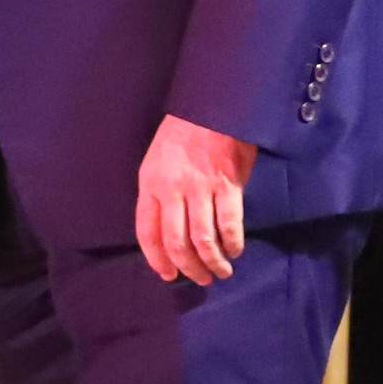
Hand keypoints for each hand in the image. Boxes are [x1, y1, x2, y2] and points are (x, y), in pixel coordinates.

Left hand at [133, 113, 258, 286]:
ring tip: (220, 271)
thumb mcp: (157, 161)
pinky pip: (229, 224)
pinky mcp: (226, 184)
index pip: (147, 232)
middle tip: (200, 278)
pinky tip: (235, 250)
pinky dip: (232, 243)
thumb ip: (161, 194)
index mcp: (150, 184)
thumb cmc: (183, 133)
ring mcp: (199, 187)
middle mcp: (171, 189)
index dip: (157, 259)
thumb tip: (171, 232)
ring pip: (203, 239)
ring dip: (212, 262)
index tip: (168, 275)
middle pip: (176, 242)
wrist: (211, 105)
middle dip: (189, 268)